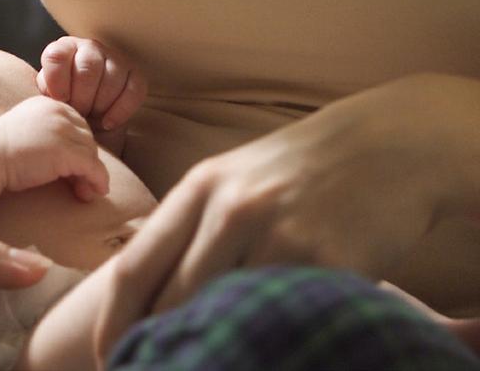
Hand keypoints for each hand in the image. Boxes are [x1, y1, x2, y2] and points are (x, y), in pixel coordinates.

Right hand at [0, 95, 110, 201]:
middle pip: (87, 137)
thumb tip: (67, 154)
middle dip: (87, 160)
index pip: (77, 124)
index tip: (75, 167)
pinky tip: (95, 193)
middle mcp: (59, 112)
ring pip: (92, 152)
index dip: (79, 147)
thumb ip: (46, 132)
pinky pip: (93, 167)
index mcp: (49, 104)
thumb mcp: (26, 130)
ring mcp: (63, 130)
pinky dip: (98, 181)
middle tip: (82, 183)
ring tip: (85, 192)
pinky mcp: (66, 152)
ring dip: (92, 174)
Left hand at [37, 36, 145, 130]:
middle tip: (78, 112)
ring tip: (92, 117)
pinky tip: (108, 122)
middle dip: (81, 98)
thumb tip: (50, 104)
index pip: (57, 56)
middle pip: (87, 67)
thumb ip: (46, 94)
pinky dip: (120, 110)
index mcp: (64, 49)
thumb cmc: (65, 105)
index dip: (57, 84)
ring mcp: (115, 58)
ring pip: (112, 77)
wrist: (87, 116)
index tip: (60, 101)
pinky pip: (134, 90)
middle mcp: (89, 48)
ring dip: (100, 105)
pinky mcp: (135, 75)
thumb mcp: (48, 98)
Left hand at [94, 74, 479, 359]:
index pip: (133, 270)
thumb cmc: (300, 171)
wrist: (385, 146)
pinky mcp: (328, 262)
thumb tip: (146, 298)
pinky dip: (267, 347)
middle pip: (171, 306)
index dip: (115, 328)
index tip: (110, 362)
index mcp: (199, 189)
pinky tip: (266, 356)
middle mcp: (231, 210)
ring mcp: (280, 236)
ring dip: (212, 356)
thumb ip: (192, 230)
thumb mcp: (234, 182)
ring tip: (208, 368)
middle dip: (157, 354)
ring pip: (224, 320)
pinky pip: (283, 322)